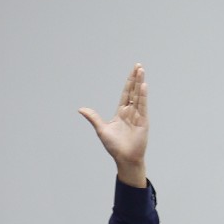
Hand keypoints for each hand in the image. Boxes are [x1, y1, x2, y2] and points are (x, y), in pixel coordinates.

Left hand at [79, 63, 148, 186]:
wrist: (124, 158)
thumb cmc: (114, 146)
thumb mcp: (101, 129)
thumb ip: (93, 117)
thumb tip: (80, 109)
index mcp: (121, 112)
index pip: (126, 93)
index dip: (128, 82)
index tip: (132, 71)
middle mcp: (131, 112)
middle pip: (133, 91)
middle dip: (135, 78)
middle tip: (138, 66)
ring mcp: (138, 116)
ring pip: (138, 96)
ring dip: (140, 83)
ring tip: (141, 71)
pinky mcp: (143, 122)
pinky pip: (143, 106)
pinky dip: (143, 96)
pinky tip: (143, 86)